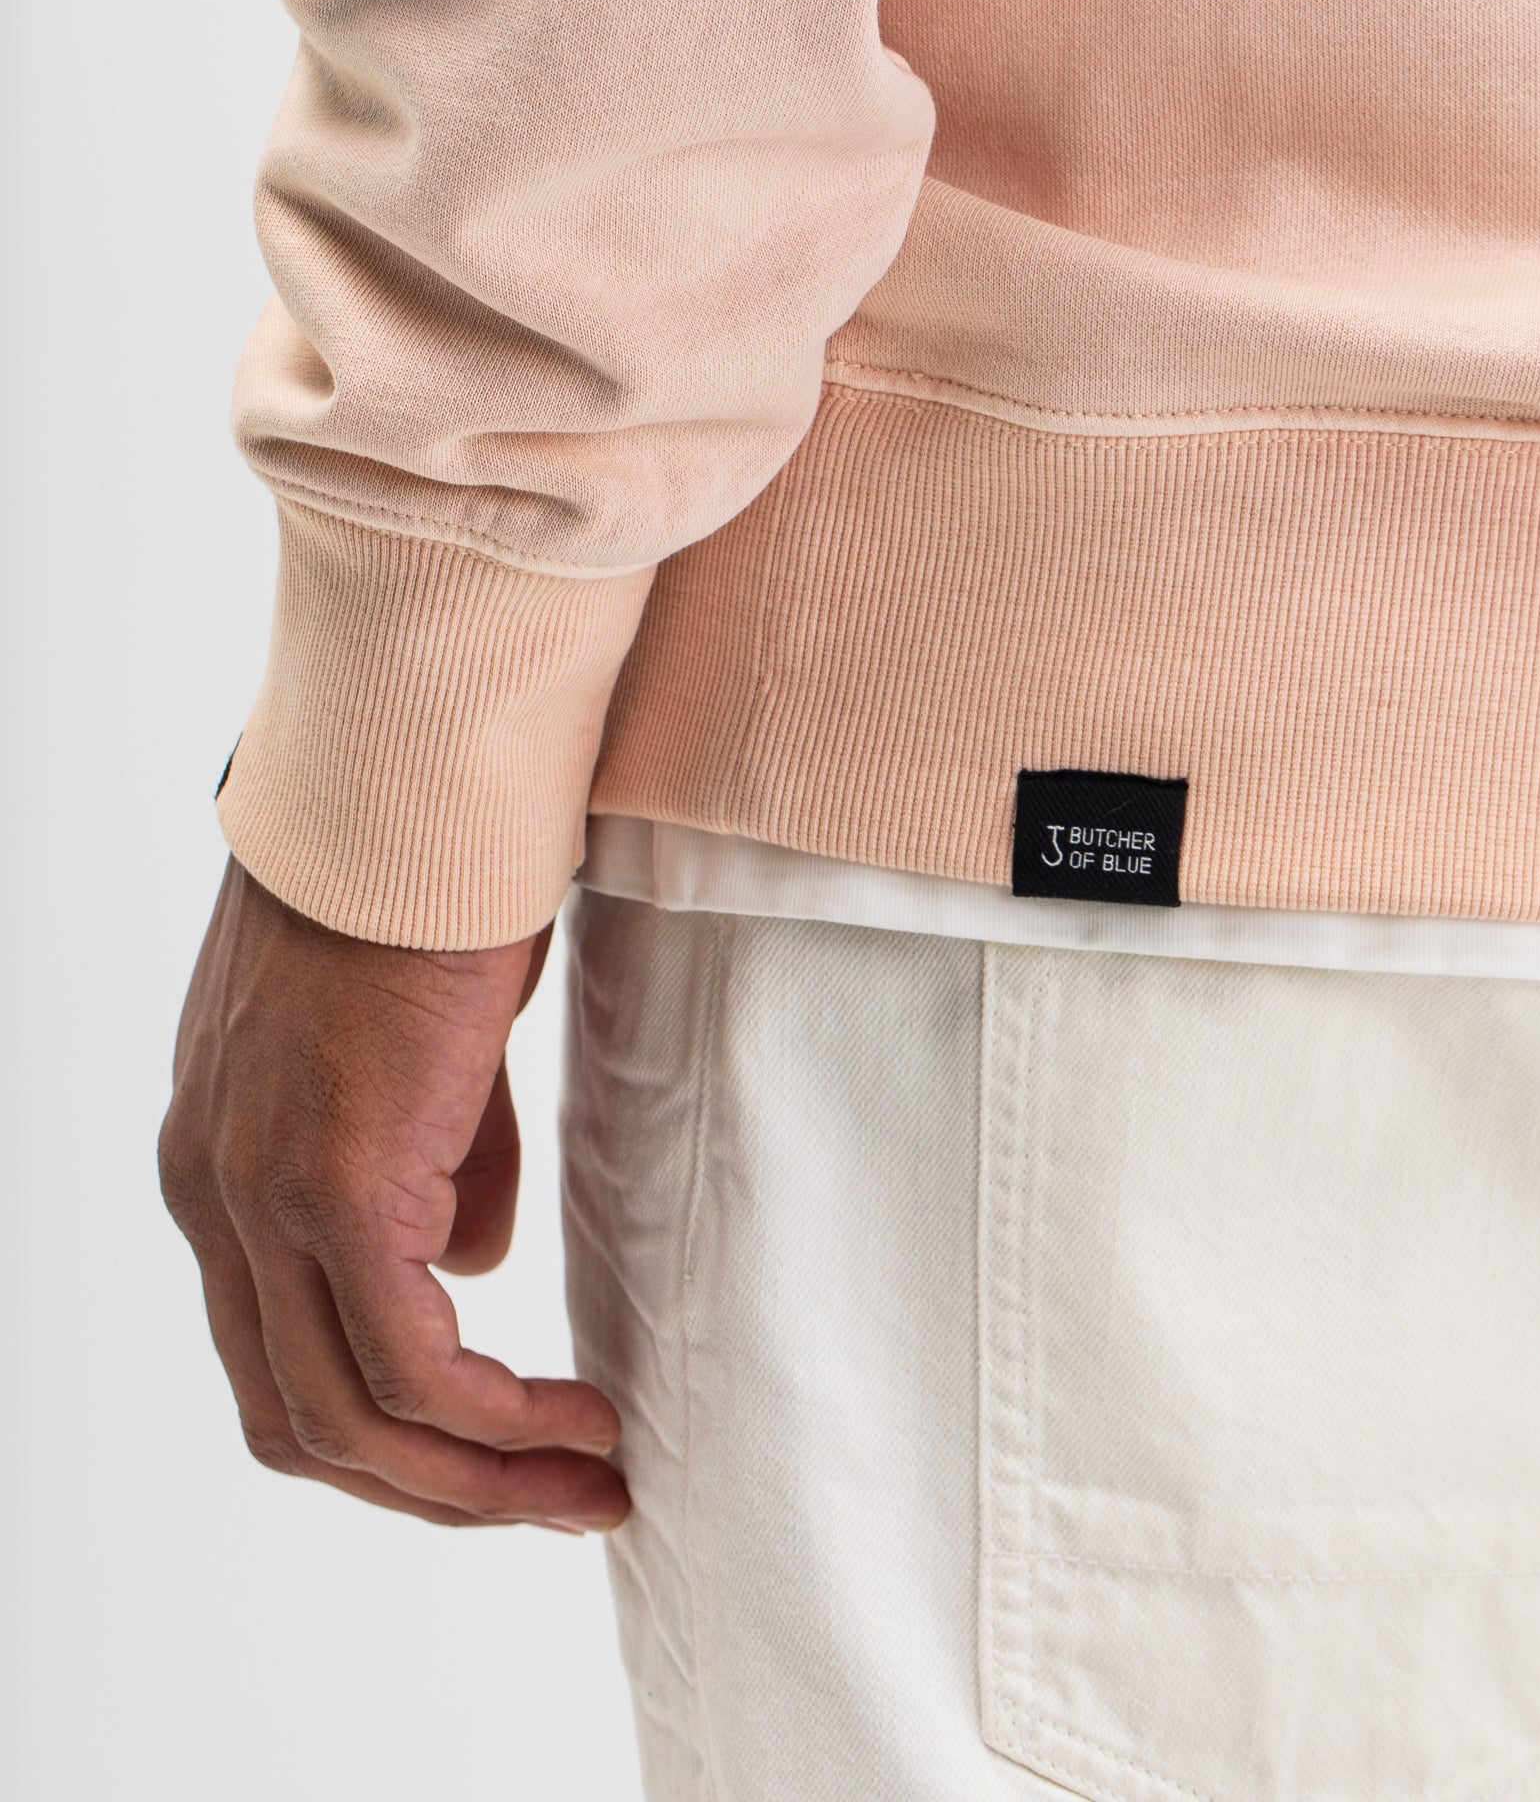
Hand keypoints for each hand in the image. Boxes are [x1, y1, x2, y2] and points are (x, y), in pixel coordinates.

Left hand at [159, 858, 627, 1533]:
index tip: (500, 1450)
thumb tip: (469, 1260)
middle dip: (435, 1488)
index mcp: (215, 1157)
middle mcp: (209, 1192)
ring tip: (588, 1482)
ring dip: (475, 1477)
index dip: (386, 1433)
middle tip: (556, 1503)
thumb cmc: (436, 879)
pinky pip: (408, 1361)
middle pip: (297, 1418)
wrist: (423, 778)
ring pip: (346, 1417)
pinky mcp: (331, 1180)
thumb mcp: (419, 1044)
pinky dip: (492, 1419)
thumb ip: (432, 1158)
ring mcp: (257, 1191)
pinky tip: (573, 1419)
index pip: (273, 1355)